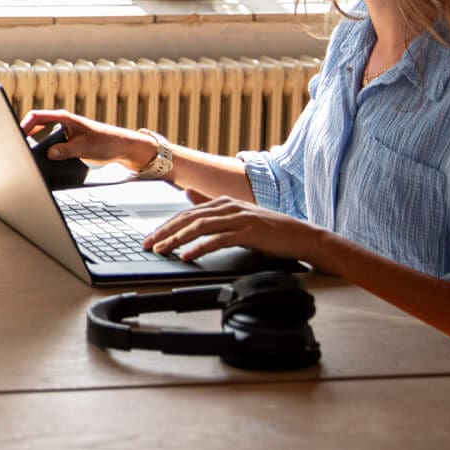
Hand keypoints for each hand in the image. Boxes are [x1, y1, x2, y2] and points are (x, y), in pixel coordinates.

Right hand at [20, 109, 153, 170]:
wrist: (121, 147)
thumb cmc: (106, 142)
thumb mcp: (84, 148)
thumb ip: (66, 150)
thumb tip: (49, 154)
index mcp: (64, 118)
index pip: (37, 117)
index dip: (24, 125)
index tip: (17, 137)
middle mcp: (62, 122)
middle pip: (35, 125)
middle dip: (26, 135)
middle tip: (19, 147)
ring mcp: (63, 131)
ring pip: (42, 135)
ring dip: (35, 143)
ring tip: (28, 153)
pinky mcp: (66, 140)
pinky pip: (49, 142)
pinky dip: (43, 149)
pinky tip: (42, 158)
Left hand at [142, 195, 330, 263]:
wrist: (300, 235)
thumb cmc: (268, 228)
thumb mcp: (237, 213)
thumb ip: (211, 204)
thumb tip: (187, 193)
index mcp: (223, 202)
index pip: (187, 213)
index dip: (166, 225)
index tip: (151, 237)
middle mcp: (228, 206)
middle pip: (188, 218)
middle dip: (165, 232)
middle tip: (149, 245)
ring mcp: (238, 218)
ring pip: (199, 227)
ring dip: (177, 239)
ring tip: (162, 250)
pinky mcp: (248, 232)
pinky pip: (218, 240)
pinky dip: (200, 247)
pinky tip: (187, 256)